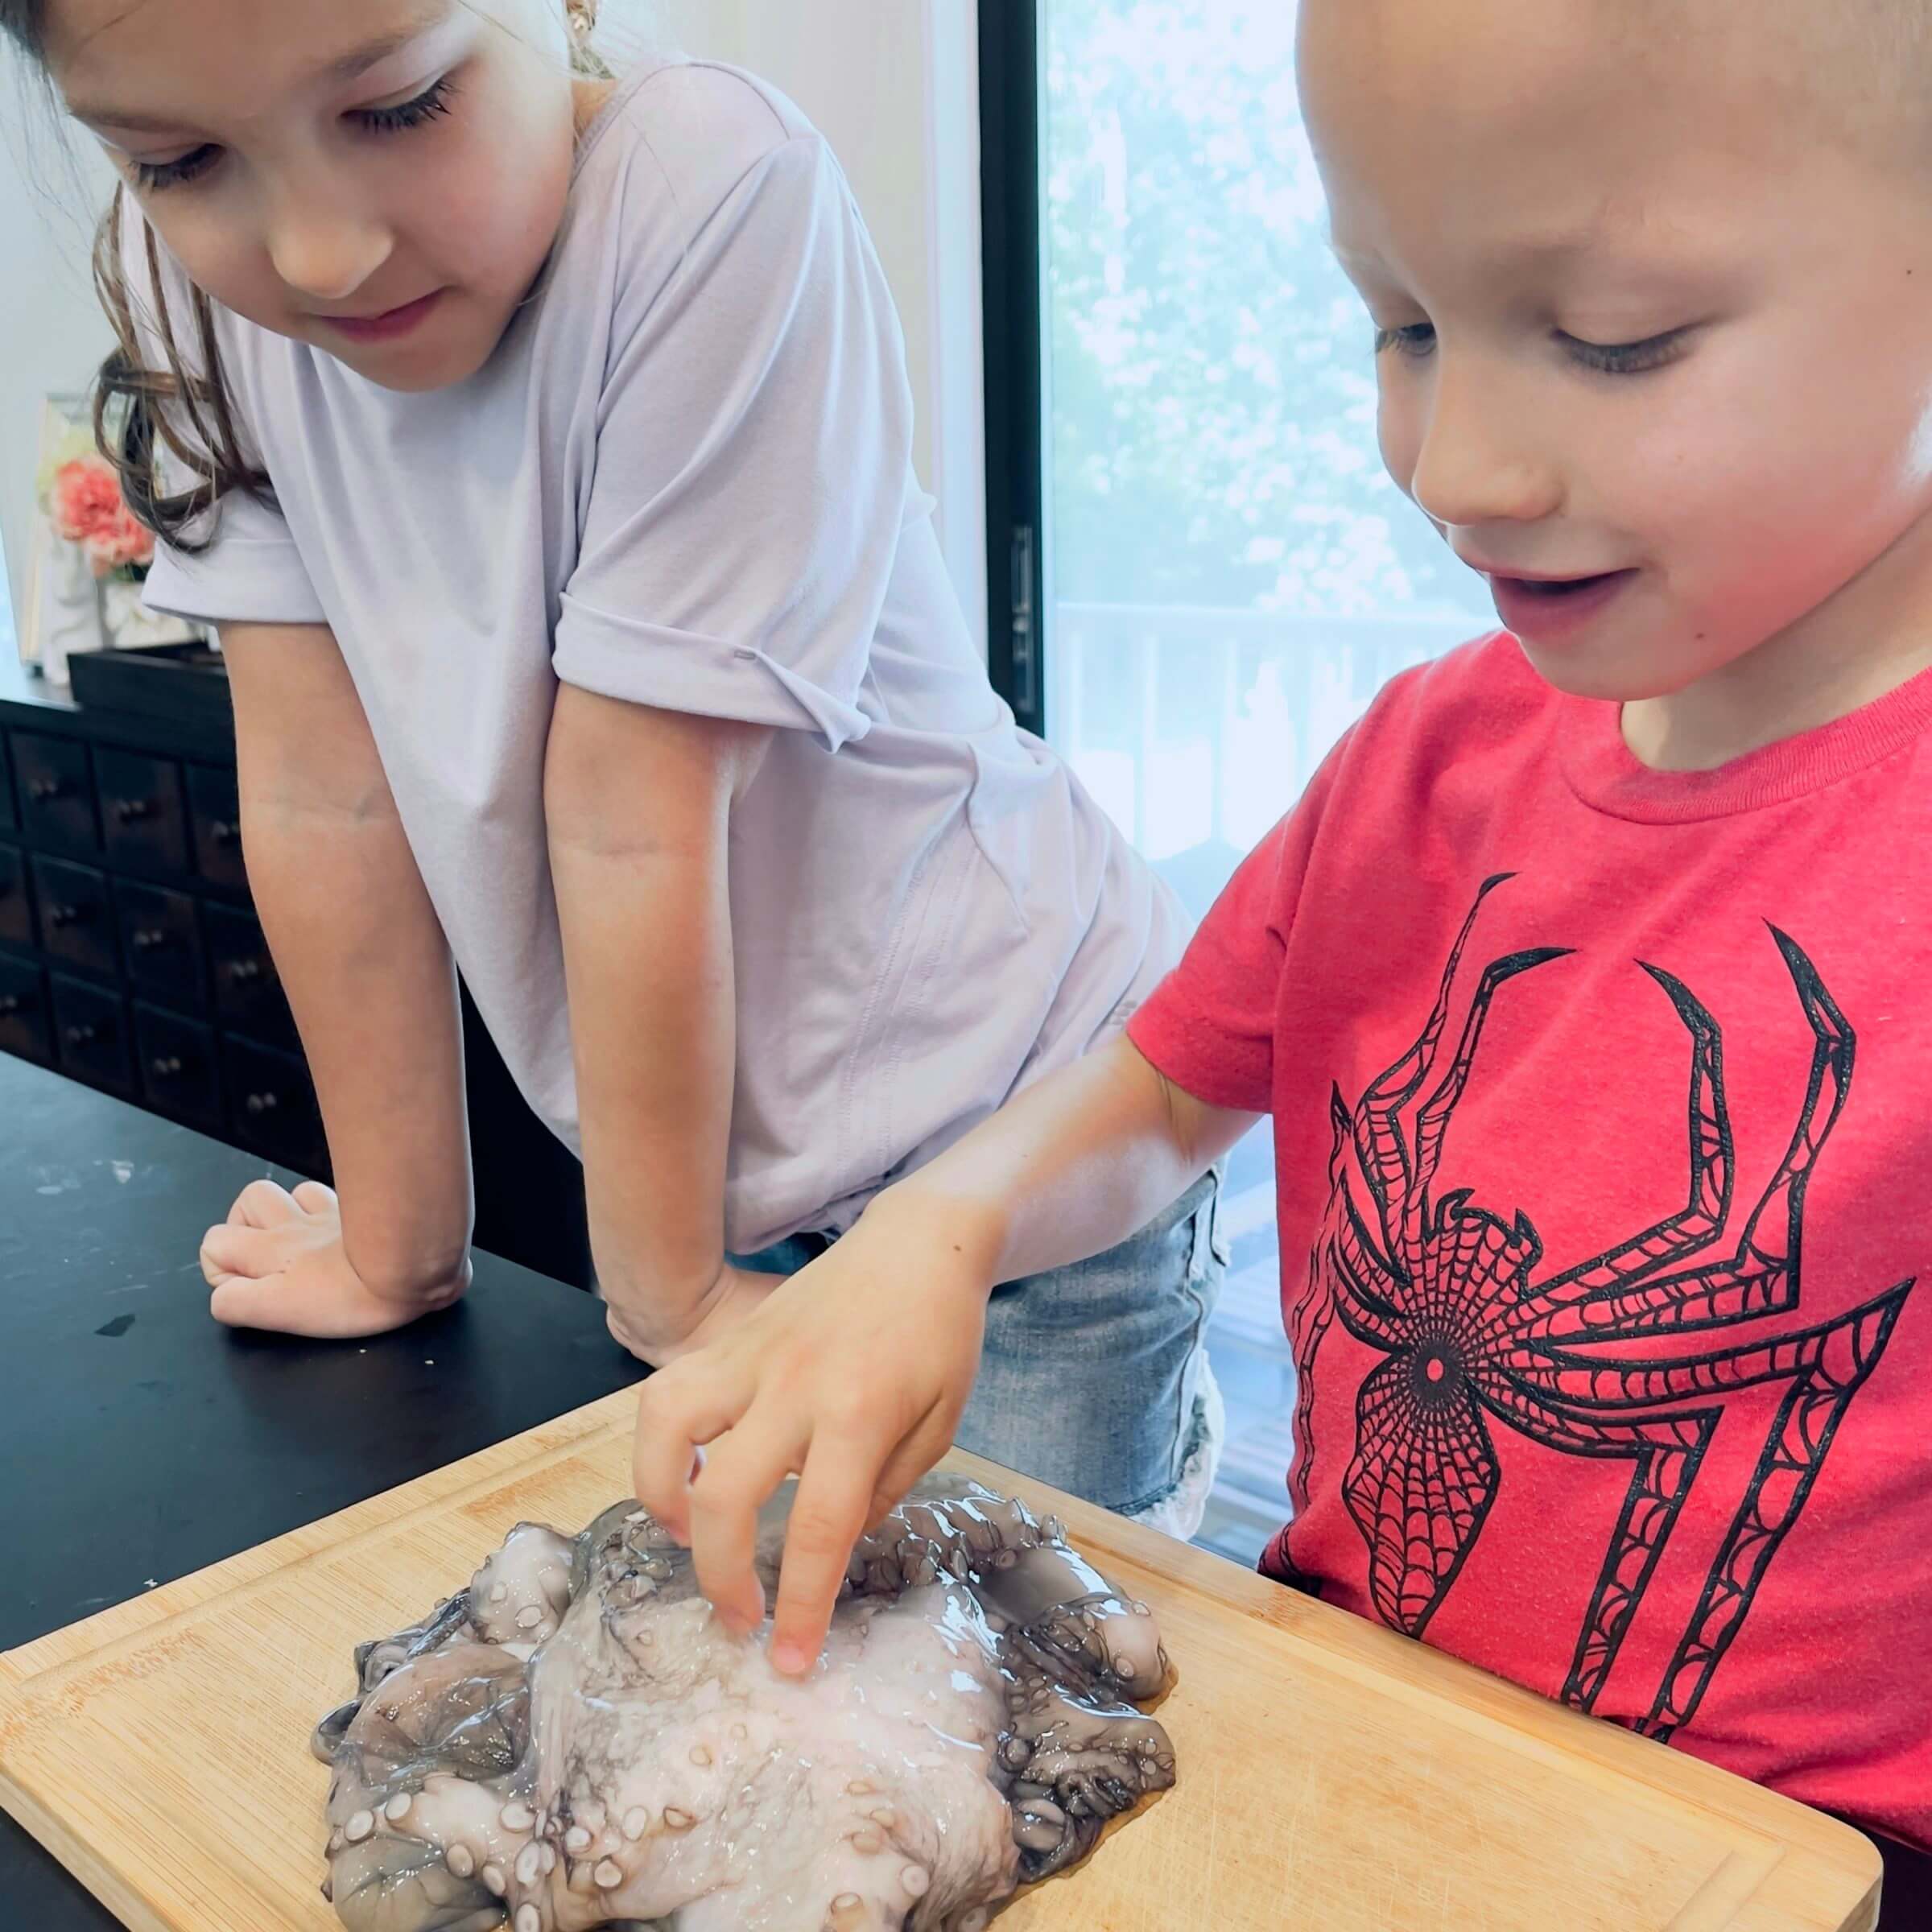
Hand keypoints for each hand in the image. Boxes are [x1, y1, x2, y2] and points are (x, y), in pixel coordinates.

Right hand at [200, 1180, 468, 1338]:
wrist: (412, 1265)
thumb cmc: (350, 1294)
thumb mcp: (279, 1311)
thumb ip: (238, 1303)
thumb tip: (224, 1296)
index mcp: (270, 1250)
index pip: (214, 1244)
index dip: (223, 1273)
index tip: (250, 1295)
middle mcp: (294, 1224)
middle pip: (250, 1201)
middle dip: (248, 1230)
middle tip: (269, 1265)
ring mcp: (329, 1214)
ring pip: (291, 1191)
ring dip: (286, 1214)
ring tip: (299, 1244)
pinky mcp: (363, 1212)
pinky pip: (331, 1194)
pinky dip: (323, 1208)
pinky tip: (334, 1229)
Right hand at [630, 1196, 993, 1676]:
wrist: (919, 1243)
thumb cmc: (940, 1337)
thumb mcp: (939, 1425)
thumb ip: (882, 1490)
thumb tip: (829, 1546)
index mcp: (859, 1414)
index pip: (821, 1528)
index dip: (802, 1605)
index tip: (791, 1662)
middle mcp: (794, 1386)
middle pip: (728, 1496)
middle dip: (722, 1577)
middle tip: (741, 1619)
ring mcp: (751, 1357)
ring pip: (668, 1429)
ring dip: (661, 1497)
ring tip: (683, 1537)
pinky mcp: (729, 1339)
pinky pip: (669, 1391)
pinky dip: (659, 1444)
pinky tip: (682, 1476)